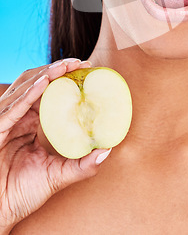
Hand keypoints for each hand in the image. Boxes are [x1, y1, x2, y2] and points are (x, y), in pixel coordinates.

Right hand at [0, 59, 110, 231]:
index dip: (64, 78)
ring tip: (66, 65)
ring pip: (24, 88)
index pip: (47, 92)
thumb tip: (108, 150)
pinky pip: (13, 108)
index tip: (87, 70)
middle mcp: (17, 118)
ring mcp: (6, 121)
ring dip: (46, 74)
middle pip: (35, 82)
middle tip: (80, 63)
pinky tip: (44, 82)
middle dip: (57, 69)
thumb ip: (82, 165)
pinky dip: (29, 93)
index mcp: (29, 123)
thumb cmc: (22, 194)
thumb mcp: (57, 176)